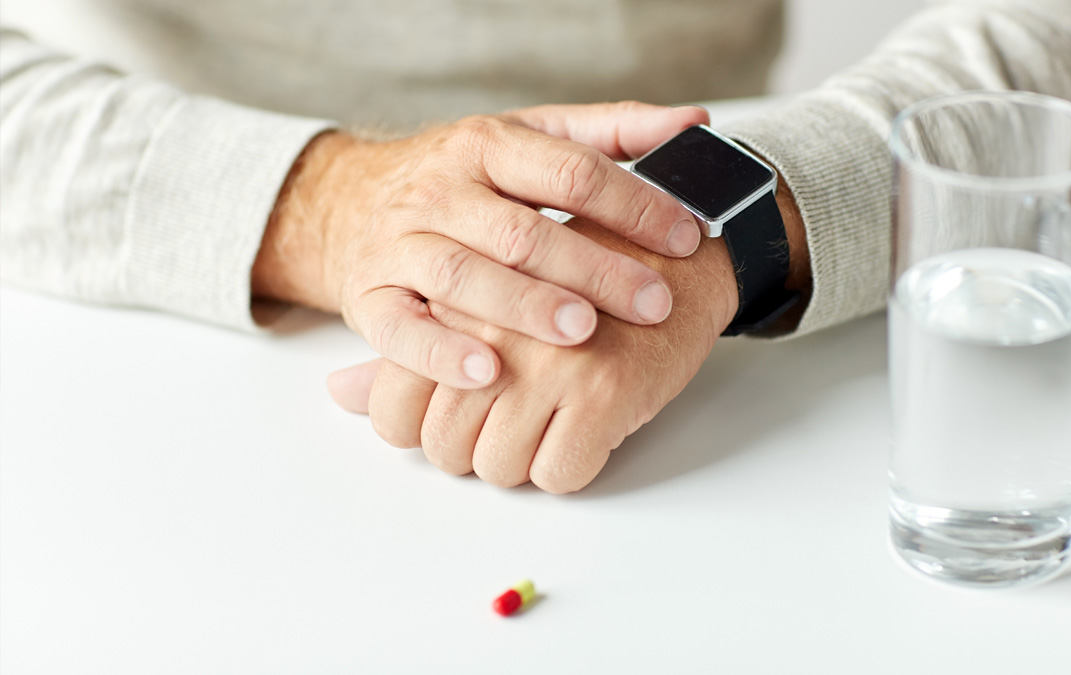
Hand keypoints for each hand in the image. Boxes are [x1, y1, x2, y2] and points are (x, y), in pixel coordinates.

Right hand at [252, 102, 709, 388]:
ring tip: (581, 332)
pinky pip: (401, 329)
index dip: (633, 204)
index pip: (570, 172)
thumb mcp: (526, 138)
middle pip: (523, 231)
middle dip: (593, 268)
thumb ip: (609, 133)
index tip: (686, 237)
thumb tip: (691, 122)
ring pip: (464, 276)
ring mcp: (401, 245)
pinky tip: (487, 374)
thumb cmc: (457, 177)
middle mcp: (441, 191)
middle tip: (651, 301)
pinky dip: (441, 353)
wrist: (343, 203)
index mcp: (487, 146)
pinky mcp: (370, 297)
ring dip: (524, 306)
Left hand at [328, 218, 740, 492]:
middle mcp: (493, 328)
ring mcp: (550, 362)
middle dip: (473, 448)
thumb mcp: (486, 297)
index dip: (420, 427)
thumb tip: (339, 393)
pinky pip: (560, 475)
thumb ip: (412, 347)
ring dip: (523, 460)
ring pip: (498, 468)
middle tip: (513, 421)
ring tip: (551, 422)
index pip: (394, 406)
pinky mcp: (606, 391)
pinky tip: (589, 428)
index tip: (457, 417)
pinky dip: (572, 466)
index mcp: (456, 299)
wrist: (680, 257)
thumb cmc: (578, 279)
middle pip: (442, 446)